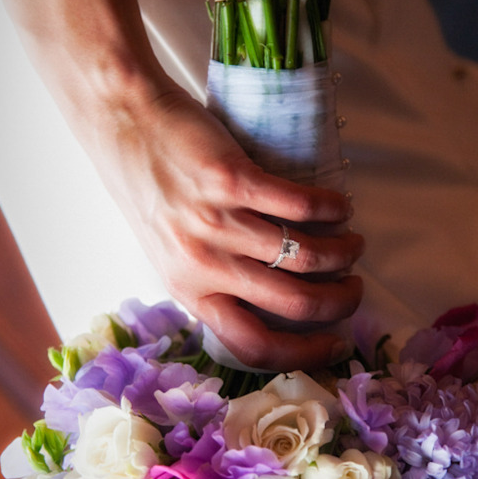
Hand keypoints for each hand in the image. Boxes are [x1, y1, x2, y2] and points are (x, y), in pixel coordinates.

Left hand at [97, 83, 364, 369]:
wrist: (124, 124)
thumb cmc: (148, 186)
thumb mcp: (172, 252)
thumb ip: (211, 281)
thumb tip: (274, 302)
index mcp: (189, 292)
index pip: (254, 346)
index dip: (305, 354)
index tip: (335, 342)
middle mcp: (203, 265)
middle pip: (294, 305)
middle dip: (340, 301)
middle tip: (354, 286)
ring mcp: (217, 223)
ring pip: (305, 256)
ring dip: (343, 253)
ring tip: (351, 243)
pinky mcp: (231, 179)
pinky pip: (299, 204)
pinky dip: (331, 208)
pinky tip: (340, 207)